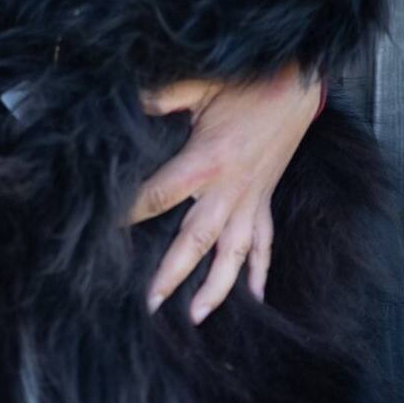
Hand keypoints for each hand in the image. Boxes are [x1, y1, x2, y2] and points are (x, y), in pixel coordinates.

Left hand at [130, 64, 324, 324]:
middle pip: (195, 241)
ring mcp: (251, 200)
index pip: (159, 195)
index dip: (130, 212)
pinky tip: (256, 299)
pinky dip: (261, 272)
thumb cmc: (246, 84)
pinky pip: (265, 243)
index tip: (106, 229)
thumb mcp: (198, 85)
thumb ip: (159, 97)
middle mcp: (229, 190)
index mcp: (205, 161)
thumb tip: (121, 102)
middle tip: (150, 304)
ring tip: (197, 317)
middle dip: (172, 274)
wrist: (298, 85)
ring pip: (233, 254)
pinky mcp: (266, 200)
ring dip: (217, 288)